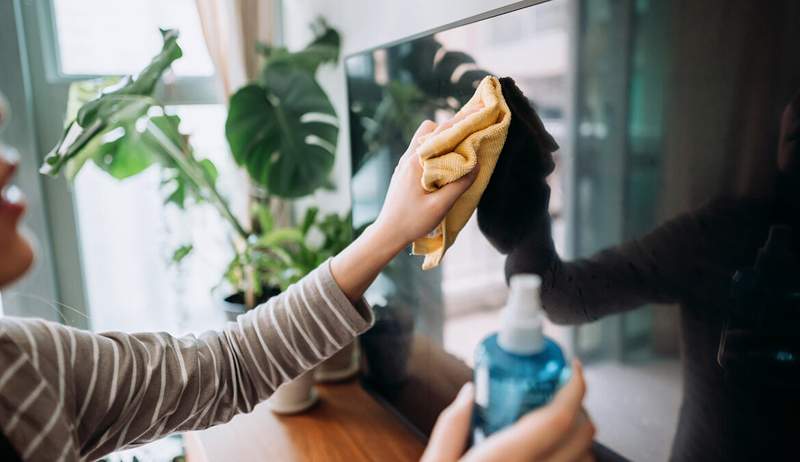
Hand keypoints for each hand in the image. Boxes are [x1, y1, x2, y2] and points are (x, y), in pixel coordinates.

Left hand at [331, 114, 477, 302]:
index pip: (442, 132)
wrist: (388, 232)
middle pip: (433, 128)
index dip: (462, 122)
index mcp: (416, 162)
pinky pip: (423, 149)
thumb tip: (476, 164)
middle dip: (454, 126)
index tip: (479, 114)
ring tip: (463, 146)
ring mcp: (406, 162)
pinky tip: (448, 161)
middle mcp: (409, 156)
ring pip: (427, 137)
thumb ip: (459, 184)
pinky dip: (438, 148)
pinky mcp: (406, 170)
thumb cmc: (412, 221)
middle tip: (474, 130)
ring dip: (444, 138)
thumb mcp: (440, 206)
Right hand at [421, 360, 594, 461]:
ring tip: (554, 429)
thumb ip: (450, 428)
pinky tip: (552, 458)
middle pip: (583, 436)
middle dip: (578, 406)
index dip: (574, 386)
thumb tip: (469, 392)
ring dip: (579, 438)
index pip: (558, 419)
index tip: (572, 368)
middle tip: (558, 394)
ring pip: (587, 461)